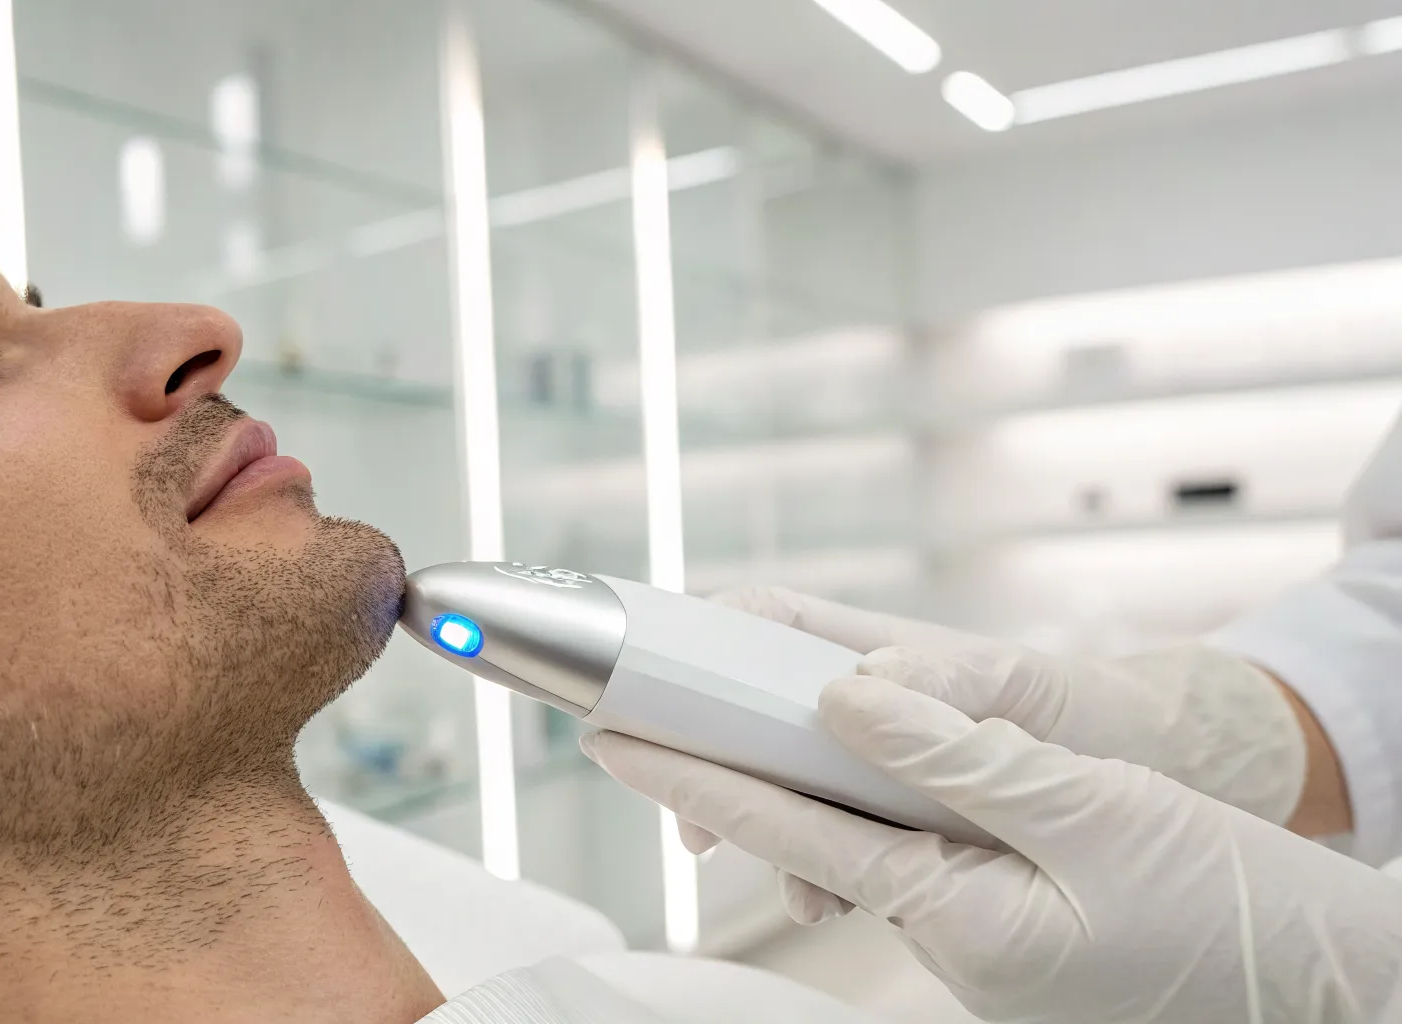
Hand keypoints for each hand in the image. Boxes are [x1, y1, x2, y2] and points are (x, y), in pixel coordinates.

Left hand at [582, 677, 1401, 1023]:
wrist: (1330, 989)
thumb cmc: (1231, 910)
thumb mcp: (1090, 810)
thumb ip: (957, 755)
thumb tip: (840, 700)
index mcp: (952, 916)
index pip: (789, 826)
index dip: (692, 774)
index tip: (612, 734)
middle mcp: (946, 938)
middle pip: (811, 833)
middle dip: (731, 775)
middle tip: (649, 718)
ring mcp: (977, 942)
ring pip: (864, 844)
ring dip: (815, 786)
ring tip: (764, 719)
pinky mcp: (1007, 929)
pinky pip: (920, 858)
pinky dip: (888, 807)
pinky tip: (883, 759)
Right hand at [713, 586, 1306, 824]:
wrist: (1170, 776)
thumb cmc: (1099, 710)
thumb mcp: (1028, 687)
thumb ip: (949, 683)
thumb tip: (863, 681)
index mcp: (880, 650)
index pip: (761, 624)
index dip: (699, 640)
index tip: (655, 679)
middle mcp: (866, 705)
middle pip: (747, 714)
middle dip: (706, 758)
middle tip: (686, 812)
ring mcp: (878, 765)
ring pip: (782, 787)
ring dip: (759, 828)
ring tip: (774, 876)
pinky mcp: (902, 823)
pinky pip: (833, 843)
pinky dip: (817, 872)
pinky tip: (824, 900)